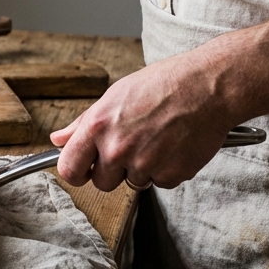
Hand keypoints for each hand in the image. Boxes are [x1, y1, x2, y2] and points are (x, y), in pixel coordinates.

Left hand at [50, 49, 238, 190]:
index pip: (68, 170)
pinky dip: (167, 169)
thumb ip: (83, 124)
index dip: (75, 172)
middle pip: (101, 183)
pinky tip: (174, 145)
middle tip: (132, 145)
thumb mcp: (115, 95)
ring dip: (142, 168)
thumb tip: (58, 139)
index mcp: (98, 127)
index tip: (83, 169)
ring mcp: (145, 164)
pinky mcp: (171, 174)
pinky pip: (160, 183)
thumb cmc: (163, 84)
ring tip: (157, 139)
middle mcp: (118, 149)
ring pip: (133, 182)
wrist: (209, 87)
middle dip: (113, 170)